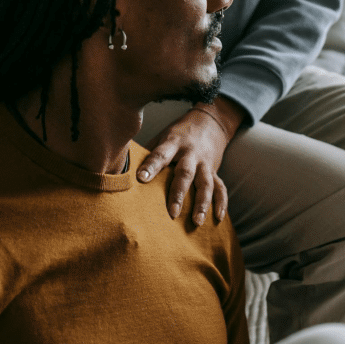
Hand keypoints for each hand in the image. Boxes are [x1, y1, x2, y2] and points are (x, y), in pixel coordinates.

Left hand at [137, 96, 244, 226]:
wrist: (210, 122)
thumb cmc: (178, 134)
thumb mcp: (162, 136)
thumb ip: (148, 152)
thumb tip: (123, 168)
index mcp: (173, 143)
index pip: (160, 155)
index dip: (151, 166)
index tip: (141, 178)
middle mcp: (190, 153)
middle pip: (185, 173)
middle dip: (178, 193)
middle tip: (172, 213)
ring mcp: (205, 163)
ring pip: (206, 184)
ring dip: (202, 203)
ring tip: (197, 221)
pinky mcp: (215, 171)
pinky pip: (220, 187)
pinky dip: (221, 202)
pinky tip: (218, 218)